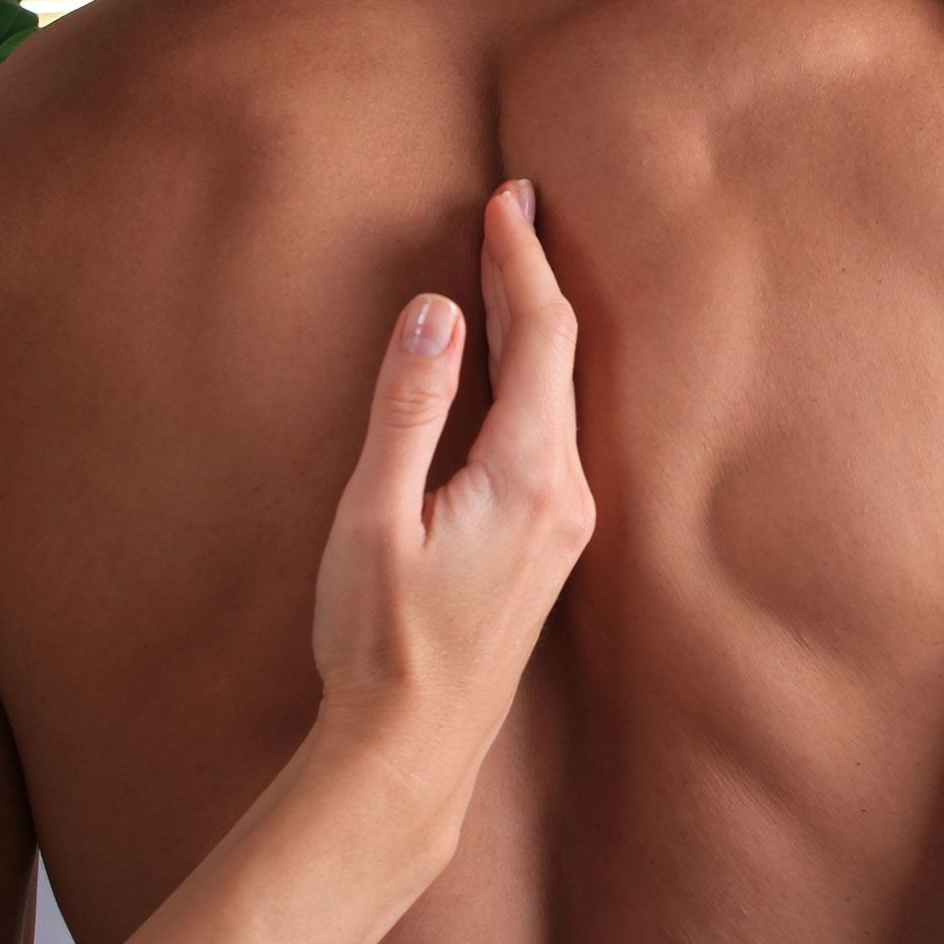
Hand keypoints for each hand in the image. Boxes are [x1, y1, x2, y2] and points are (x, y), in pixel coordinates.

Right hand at [310, 178, 594, 801]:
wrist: (413, 746)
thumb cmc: (382, 640)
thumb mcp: (376, 516)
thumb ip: (409, 408)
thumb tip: (437, 312)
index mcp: (530, 474)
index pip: (542, 335)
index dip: (522, 259)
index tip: (509, 197)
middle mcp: (568, 492)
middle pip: (563, 354)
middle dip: (534, 274)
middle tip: (515, 203)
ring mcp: (567, 521)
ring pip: (563, 391)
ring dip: (536, 322)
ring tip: (512, 260)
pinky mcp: (552, 542)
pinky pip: (554, 428)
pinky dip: (534, 372)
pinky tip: (512, 361)